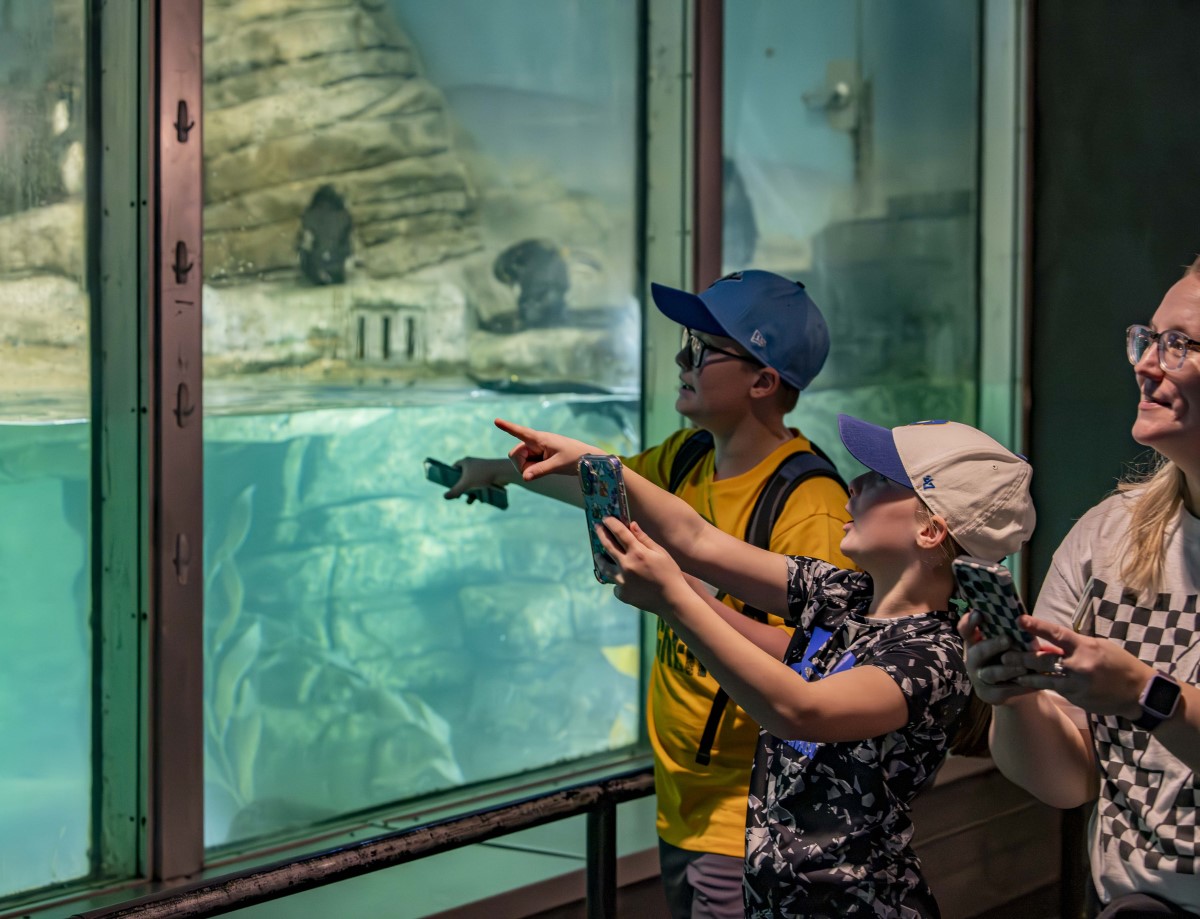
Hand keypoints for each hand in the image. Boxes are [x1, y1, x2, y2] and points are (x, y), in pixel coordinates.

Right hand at [443, 457, 509, 500]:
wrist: (502, 472)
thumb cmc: (482, 475)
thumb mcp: (466, 484)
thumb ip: (455, 491)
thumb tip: (444, 497)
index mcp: (465, 462)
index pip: (454, 467)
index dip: (450, 475)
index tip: (448, 484)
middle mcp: (473, 464)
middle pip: (463, 477)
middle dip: (461, 488)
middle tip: (458, 496)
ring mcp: (481, 470)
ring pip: (473, 482)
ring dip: (471, 492)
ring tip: (469, 501)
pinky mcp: (489, 475)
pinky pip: (481, 484)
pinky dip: (479, 491)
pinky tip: (481, 500)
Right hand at [494, 418, 599, 480]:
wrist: (587, 459)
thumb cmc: (575, 457)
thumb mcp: (558, 465)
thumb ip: (540, 471)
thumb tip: (524, 478)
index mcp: (540, 438)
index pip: (520, 432)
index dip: (507, 427)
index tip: (496, 420)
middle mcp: (535, 442)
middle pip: (515, 454)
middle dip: (521, 465)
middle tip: (537, 470)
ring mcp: (536, 449)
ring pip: (520, 461)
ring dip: (527, 468)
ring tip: (546, 467)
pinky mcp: (538, 456)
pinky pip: (527, 465)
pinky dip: (532, 469)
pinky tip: (545, 467)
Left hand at [594, 517, 689, 616]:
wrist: (672, 600)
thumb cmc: (670, 573)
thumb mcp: (661, 552)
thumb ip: (644, 538)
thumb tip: (631, 524)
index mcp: (638, 553)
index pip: (620, 533)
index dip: (611, 523)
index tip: (605, 518)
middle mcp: (627, 566)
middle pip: (608, 546)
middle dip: (601, 534)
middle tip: (597, 527)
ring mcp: (622, 581)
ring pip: (605, 568)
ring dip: (600, 559)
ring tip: (597, 555)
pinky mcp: (622, 594)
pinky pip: (615, 584)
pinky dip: (617, 579)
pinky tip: (620, 577)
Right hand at [957, 611, 1038, 705]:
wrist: (1016, 687)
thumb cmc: (1013, 655)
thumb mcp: (1010, 643)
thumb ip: (1010, 633)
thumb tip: (1027, 621)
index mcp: (975, 642)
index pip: (966, 630)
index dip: (969, 622)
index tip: (978, 613)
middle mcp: (973, 659)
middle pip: (977, 652)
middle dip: (992, 645)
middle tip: (1008, 640)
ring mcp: (979, 678)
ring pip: (992, 673)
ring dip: (1007, 669)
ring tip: (1023, 667)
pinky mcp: (989, 695)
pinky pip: (1005, 690)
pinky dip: (1020, 686)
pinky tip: (1033, 682)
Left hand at [1011, 615, 1152, 719]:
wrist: (1139, 693)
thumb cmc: (1119, 664)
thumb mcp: (1099, 646)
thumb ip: (1075, 644)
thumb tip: (1051, 640)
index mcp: (1085, 647)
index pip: (1056, 633)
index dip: (1036, 626)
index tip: (1019, 620)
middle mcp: (1078, 665)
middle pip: (1042, 660)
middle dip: (1021, 657)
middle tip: (1003, 655)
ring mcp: (1076, 684)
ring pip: (1043, 679)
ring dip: (1024, 675)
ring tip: (1008, 672)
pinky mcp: (1076, 697)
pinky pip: (1054, 690)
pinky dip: (1039, 686)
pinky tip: (1025, 684)